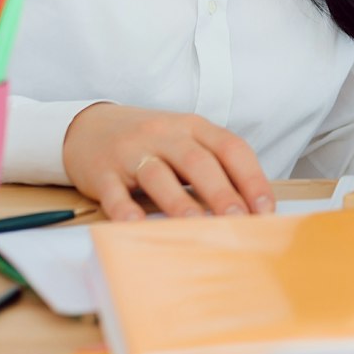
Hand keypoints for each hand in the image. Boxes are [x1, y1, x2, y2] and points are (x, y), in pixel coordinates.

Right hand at [62, 103, 273, 222]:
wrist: (88, 127)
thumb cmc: (149, 141)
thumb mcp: (184, 141)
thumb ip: (213, 166)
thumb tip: (250, 208)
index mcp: (193, 127)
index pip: (230, 148)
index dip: (251, 178)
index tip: (266, 209)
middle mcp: (165, 134)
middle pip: (198, 161)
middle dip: (221, 192)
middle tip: (238, 220)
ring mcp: (132, 151)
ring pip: (158, 174)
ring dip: (179, 202)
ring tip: (196, 226)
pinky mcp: (103, 172)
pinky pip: (115, 192)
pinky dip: (125, 210)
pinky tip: (136, 227)